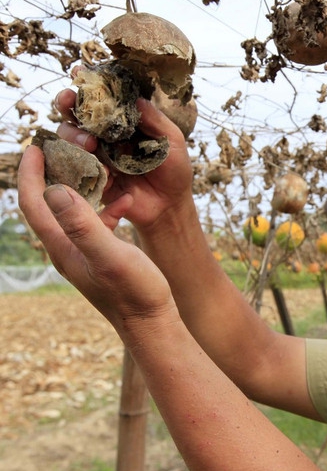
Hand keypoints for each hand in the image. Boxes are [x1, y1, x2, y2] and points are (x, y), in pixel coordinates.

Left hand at [17, 145, 177, 333]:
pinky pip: (94, 224)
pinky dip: (105, 208)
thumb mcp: (110, 255)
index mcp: (62, 246)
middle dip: (50, 174)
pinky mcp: (100, 258)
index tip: (35, 146)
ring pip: (71, 212)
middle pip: (47, 205)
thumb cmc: (135, 292)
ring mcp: (83, 254)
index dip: (30, 173)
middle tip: (61, 147)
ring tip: (94, 166)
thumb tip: (55, 190)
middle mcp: (66, 249)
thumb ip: (83, 224)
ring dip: (79, 187)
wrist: (152, 324)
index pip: (34, 203)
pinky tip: (125, 203)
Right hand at [53, 87, 194, 232]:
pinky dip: (84, 163)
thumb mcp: (173, 141)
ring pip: (70, 136)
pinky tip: (101, 168)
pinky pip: (76, 166)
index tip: (80, 72)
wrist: (170, 205)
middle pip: (75, 112)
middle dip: (68, 103)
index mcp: (123, 121)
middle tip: (69, 101)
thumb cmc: (174, 170)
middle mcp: (105, 134)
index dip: (89, 84)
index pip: (102, 97)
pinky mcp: (92, 176)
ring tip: (89, 143)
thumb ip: (155, 120)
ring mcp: (96, 155)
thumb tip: (136, 98)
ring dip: (74, 134)